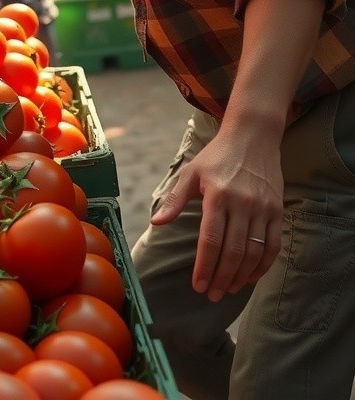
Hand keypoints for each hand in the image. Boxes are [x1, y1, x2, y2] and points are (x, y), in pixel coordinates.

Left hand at [151, 128, 282, 301]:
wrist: (253, 136)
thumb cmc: (217, 155)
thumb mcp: (192, 172)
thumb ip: (175, 199)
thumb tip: (156, 222)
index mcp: (218, 195)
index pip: (210, 240)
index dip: (204, 267)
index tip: (198, 286)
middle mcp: (242, 203)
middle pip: (233, 252)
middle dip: (221, 278)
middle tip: (212, 295)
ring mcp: (262, 208)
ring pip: (253, 252)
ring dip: (241, 276)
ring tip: (228, 289)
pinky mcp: (276, 210)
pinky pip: (272, 245)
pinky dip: (262, 266)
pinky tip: (250, 276)